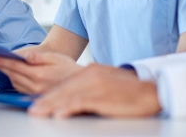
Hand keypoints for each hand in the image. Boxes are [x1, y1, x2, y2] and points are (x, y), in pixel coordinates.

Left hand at [0, 51, 82, 93]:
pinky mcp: (36, 96)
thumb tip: (26, 56)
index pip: (15, 66)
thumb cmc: (67, 67)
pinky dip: (14, 81)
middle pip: (12, 75)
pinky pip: (20, 89)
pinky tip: (11, 75)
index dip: (3, 61)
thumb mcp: (55, 57)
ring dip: (7, 75)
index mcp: (39, 74)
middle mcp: (35, 85)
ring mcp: (35, 92)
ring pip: (15, 83)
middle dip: (2, 67)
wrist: (78, 81)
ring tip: (0, 66)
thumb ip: (39, 57)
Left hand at [28, 64, 160, 117]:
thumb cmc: (132, 90)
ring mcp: (96, 85)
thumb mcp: (107, 81)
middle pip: (63, 88)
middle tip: (32, 108)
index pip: (66, 82)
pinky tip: (58, 115)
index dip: (51, 93)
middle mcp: (91, 74)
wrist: (153, 90)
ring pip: (67, 95)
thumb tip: (75, 95)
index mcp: (92, 70)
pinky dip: (67, 109)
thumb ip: (91, 85)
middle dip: (45, 99)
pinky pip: (80, 103)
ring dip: (50, 105)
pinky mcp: (102, 96)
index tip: (39, 101)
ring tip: (38, 113)